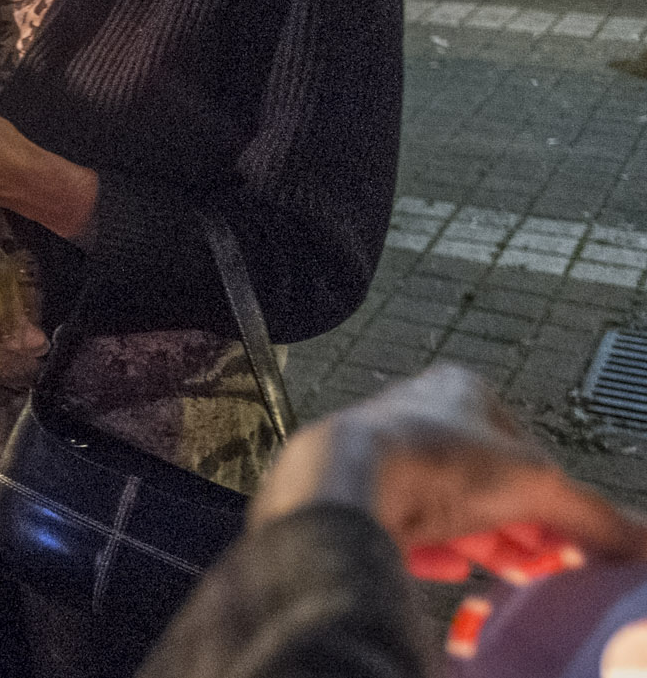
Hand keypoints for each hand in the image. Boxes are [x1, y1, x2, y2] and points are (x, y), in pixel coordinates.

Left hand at [251, 365, 646, 580]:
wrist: (346, 482)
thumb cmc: (426, 455)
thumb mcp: (535, 484)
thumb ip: (588, 513)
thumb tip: (633, 536)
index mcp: (459, 391)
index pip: (523, 445)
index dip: (551, 493)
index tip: (571, 530)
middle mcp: (415, 417)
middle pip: (484, 481)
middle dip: (519, 524)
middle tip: (547, 559)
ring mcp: (382, 459)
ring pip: (444, 506)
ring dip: (482, 543)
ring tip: (512, 573)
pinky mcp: (356, 500)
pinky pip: (402, 530)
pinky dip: (432, 553)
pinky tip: (451, 570)